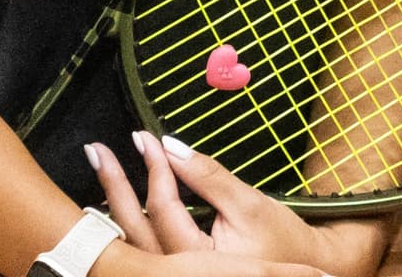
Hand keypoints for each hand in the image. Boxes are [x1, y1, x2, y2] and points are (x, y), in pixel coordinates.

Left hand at [90, 130, 373, 272]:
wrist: (303, 271)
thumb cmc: (281, 239)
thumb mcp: (248, 204)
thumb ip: (207, 177)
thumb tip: (171, 146)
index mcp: (196, 261)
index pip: (164, 207)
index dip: (153, 168)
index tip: (143, 137)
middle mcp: (177, 273)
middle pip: (135, 228)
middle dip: (115, 185)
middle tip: (98, 151)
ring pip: (134, 241)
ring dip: (114, 204)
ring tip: (100, 171)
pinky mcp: (175, 275)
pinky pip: (144, 249)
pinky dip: (129, 224)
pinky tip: (116, 204)